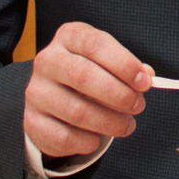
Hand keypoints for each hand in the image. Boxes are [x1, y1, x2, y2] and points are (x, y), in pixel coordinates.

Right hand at [23, 22, 151, 160]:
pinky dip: (88, 141)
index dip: (123, 64)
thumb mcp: (107, 62)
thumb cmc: (88, 76)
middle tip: (138, 106)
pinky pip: (65, 136)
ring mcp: (36, 92)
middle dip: (118, 94)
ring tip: (126, 125)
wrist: (52, 100)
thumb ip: (127, 68)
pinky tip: (98, 138)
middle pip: (82, 75)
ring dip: (109, 122)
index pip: (95, 44)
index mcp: (68, 37)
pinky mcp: (32, 121)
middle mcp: (47, 61)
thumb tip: (146, 77)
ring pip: (76, 111)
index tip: (145, 82)